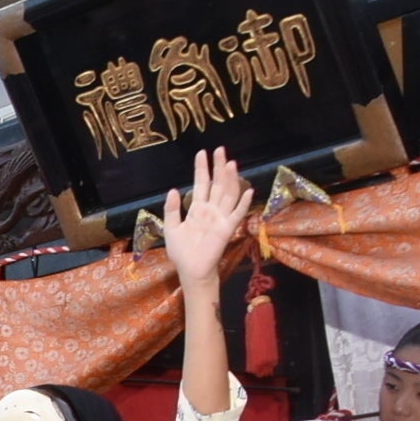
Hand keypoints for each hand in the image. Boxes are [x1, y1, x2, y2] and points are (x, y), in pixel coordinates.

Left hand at [161, 147, 251, 288]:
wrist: (190, 270)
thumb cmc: (181, 251)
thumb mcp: (171, 229)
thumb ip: (171, 210)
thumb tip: (173, 189)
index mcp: (197, 209)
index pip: (201, 184)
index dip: (202, 169)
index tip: (202, 153)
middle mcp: (210, 210)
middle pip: (217, 184)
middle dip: (218, 167)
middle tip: (220, 150)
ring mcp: (220, 218)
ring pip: (228, 194)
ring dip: (230, 180)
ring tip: (231, 164)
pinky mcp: (227, 229)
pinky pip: (237, 214)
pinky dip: (243, 203)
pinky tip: (248, 191)